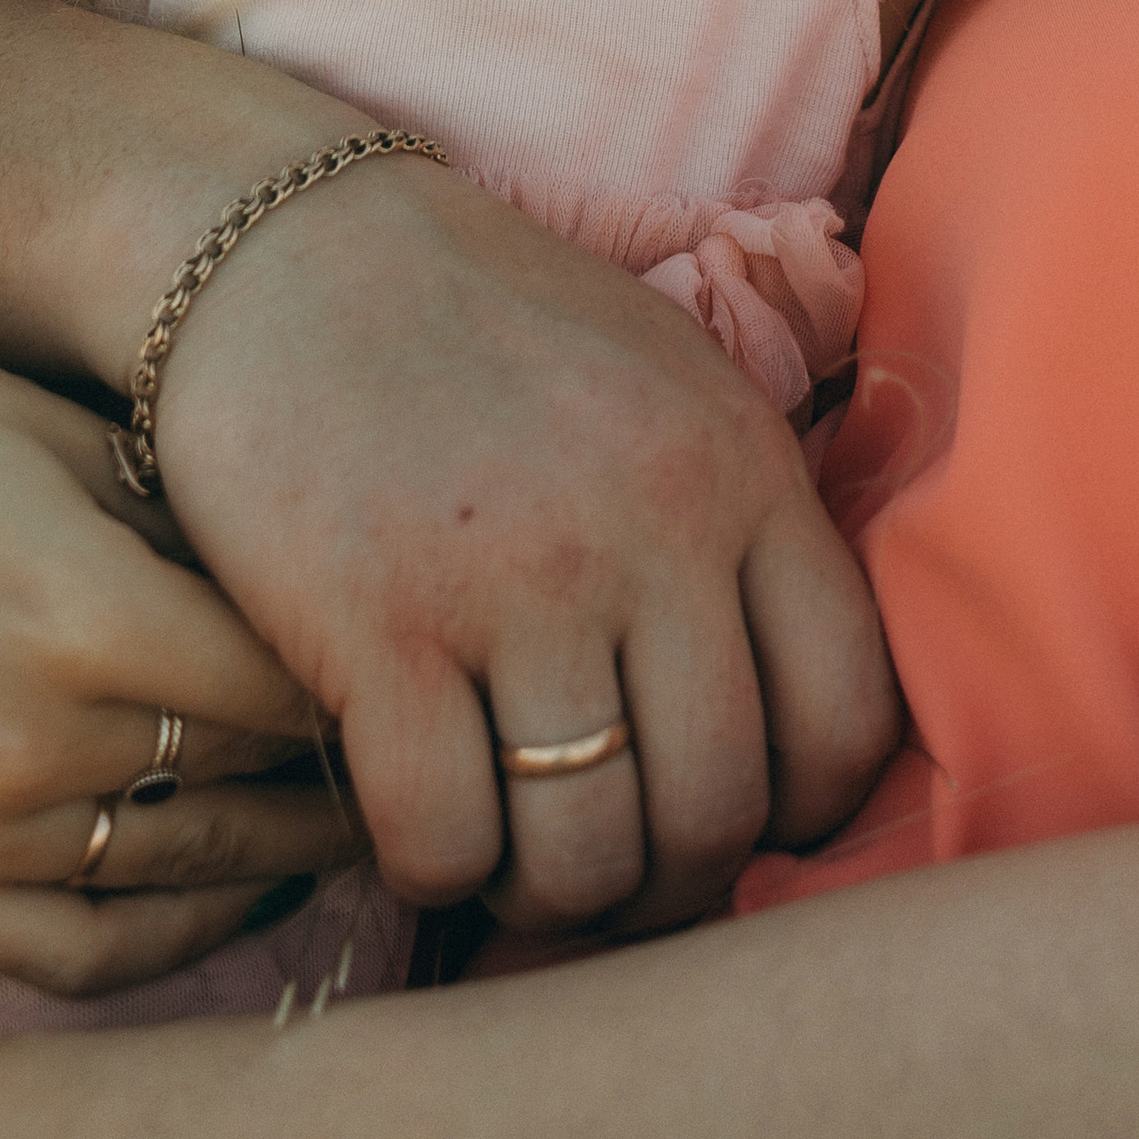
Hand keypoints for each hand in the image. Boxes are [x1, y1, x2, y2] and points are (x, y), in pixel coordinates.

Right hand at [0, 293, 366, 990]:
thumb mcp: (88, 444)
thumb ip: (210, 542)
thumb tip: (357, 607)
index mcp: (84, 614)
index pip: (297, 687)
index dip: (378, 675)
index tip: (439, 657)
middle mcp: (22, 742)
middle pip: (250, 781)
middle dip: (350, 760)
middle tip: (430, 736)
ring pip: (181, 870)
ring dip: (285, 848)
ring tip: (361, 810)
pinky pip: (76, 951)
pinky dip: (174, 933)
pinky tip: (244, 887)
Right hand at [151, 159, 900, 939]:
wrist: (290, 242)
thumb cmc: (489, 328)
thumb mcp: (669, 382)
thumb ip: (745, 530)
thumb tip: (795, 728)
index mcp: (742, 466)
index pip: (848, 720)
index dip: (798, 812)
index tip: (730, 812)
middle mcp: (650, 524)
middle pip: (717, 814)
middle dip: (666, 881)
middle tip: (605, 855)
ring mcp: (515, 577)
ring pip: (586, 856)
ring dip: (549, 896)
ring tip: (513, 845)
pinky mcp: (377, 622)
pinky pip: (444, 841)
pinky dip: (436, 868)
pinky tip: (417, 811)